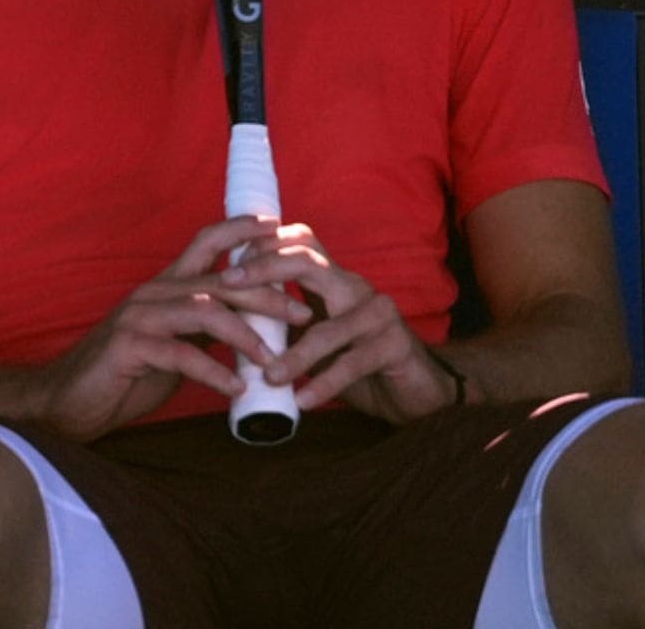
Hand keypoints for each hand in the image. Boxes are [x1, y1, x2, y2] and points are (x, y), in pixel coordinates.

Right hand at [32, 216, 314, 441]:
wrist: (67, 403)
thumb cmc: (124, 376)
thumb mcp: (174, 347)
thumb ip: (204, 331)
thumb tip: (252, 329)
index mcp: (165, 287)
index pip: (205, 242)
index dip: (240, 230)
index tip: (277, 227)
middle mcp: (153, 293)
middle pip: (219, 279)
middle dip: (265, 293)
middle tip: (302, 312)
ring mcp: (139, 316)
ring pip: (205, 310)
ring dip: (245, 334)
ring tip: (272, 359)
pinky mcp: (129, 346)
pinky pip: (181, 354)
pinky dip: (213, 370)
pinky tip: (235, 387)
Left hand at [223, 223, 461, 423]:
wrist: (421, 391)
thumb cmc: (361, 364)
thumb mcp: (318, 341)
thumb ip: (285, 326)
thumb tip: (231, 324)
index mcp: (335, 281)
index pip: (299, 243)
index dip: (262, 247)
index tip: (224, 264)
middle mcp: (356, 288)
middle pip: (308, 263)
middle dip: (265, 271)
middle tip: (228, 289)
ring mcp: (378, 314)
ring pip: (329, 326)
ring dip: (295, 353)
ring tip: (267, 375)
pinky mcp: (395, 345)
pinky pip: (353, 362)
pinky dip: (325, 382)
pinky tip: (304, 400)